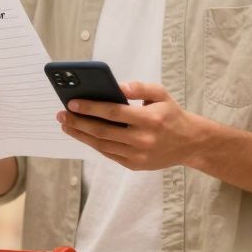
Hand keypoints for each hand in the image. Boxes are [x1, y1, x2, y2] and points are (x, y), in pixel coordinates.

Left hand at [58, 81, 204, 169]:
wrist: (189, 143)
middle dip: (78, 122)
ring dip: (81, 135)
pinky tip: (82, 134)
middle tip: (62, 114)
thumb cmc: (171, 115)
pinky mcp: (134, 165)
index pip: (113, 113)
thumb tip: (117, 86)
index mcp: (150, 120)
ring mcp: (138, 155)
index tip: (72, 102)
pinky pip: (108, 154)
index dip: (91, 108)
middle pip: (102, 131)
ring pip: (102, 145)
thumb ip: (140, 87)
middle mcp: (143, 140)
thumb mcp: (161, 94)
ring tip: (67, 124)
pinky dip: (93, 143)